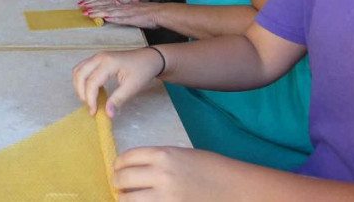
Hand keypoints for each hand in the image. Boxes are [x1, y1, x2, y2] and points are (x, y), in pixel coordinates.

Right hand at [72, 47, 164, 117]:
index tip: (94, 111)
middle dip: (81, 92)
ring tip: (88, 99)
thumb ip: (118, 100)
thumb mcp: (132, 87)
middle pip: (80, 74)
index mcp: (108, 63)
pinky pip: (82, 68)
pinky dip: (82, 80)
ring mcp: (97, 56)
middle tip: (90, 106)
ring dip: (79, 86)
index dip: (90, 99)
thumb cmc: (142, 71)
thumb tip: (107, 114)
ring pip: (78, 70)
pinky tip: (89, 90)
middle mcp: (99, 57)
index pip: (92, 82)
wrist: (149, 58)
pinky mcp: (98, 58)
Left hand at [81, 0, 167, 28]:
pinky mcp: (132, 17)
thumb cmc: (147, 14)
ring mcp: (127, 11)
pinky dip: (113, 17)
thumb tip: (109, 17)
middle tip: (80, 8)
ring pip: (111, 11)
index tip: (84, 3)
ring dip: (99, 12)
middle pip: (105, 6)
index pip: (106, 3)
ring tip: (88, 13)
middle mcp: (123, 7)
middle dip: (93, 7)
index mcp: (122, 5)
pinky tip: (106, 18)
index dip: (94, 3)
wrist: (159, 13)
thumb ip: (121, 13)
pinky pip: (121, 17)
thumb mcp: (132, 11)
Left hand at [112, 147, 234, 200]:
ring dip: (124, 199)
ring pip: (127, 200)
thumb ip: (158, 161)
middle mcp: (161, 175)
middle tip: (118, 186)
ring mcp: (165, 197)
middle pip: (122, 179)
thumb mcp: (182, 156)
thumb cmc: (211, 170)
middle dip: (117, 183)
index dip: (118, 165)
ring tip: (126, 199)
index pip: (127, 158)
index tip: (117, 169)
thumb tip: (134, 169)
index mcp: (163, 155)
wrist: (236, 189)